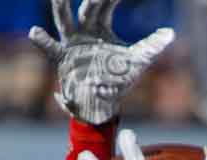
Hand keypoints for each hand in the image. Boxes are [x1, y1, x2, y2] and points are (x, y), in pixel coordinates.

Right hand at [28, 0, 173, 126]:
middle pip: (88, 8)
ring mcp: (71, 43)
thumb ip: (151, 46)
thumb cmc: (118, 79)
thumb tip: (171, 33)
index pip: (106, 4)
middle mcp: (84, 31)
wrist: (103, 102)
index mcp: (100, 27)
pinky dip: (43, 41)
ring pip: (64, 20)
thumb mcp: (137, 61)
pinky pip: (52, 48)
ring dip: (61, 7)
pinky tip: (35, 32)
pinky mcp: (63, 59)